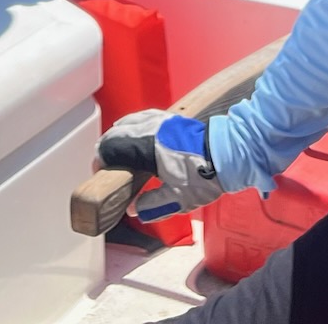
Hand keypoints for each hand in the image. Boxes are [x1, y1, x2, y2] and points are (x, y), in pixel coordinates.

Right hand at [97, 110, 223, 220]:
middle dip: (106, 148)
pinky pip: (141, 117)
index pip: (111, 147)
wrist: (228, 155)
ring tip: (118, 152)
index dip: (100, 159)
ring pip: (128, 122)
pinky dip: (131, 126)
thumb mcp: (178, 199)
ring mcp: (160, 120)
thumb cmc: (204, 176)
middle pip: (116, 132)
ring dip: (118, 136)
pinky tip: (135, 136)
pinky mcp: (170, 118)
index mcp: (148, 147)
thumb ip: (152, 205)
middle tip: (106, 165)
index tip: (99, 172)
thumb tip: (133, 209)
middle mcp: (151, 129)